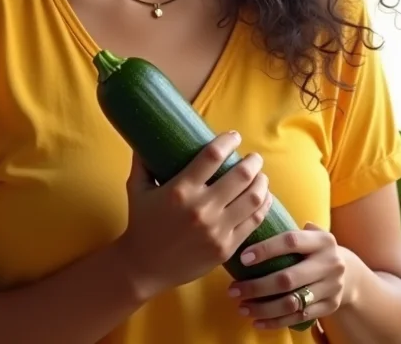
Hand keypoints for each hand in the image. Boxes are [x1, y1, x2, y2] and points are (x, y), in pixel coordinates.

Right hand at [118, 131, 272, 298]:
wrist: (144, 268)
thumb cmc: (141, 223)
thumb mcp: (137, 188)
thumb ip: (142, 160)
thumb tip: (145, 133)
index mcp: (180, 190)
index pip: (212, 156)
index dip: (228, 141)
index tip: (234, 136)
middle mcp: (201, 209)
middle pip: (240, 176)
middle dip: (252, 161)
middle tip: (253, 157)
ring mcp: (216, 230)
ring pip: (253, 198)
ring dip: (261, 182)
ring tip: (260, 175)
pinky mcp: (226, 248)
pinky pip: (253, 222)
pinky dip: (263, 205)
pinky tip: (264, 197)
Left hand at [228, 223, 350, 329]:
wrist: (349, 274)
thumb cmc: (314, 250)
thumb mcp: (311, 234)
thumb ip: (289, 229)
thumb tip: (254, 219)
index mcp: (323, 240)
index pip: (291, 241)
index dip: (265, 249)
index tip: (242, 258)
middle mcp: (330, 263)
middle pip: (288, 278)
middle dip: (257, 286)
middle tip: (233, 289)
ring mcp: (332, 287)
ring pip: (292, 302)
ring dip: (263, 308)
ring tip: (241, 307)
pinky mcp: (330, 307)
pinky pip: (299, 318)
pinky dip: (276, 321)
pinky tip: (257, 322)